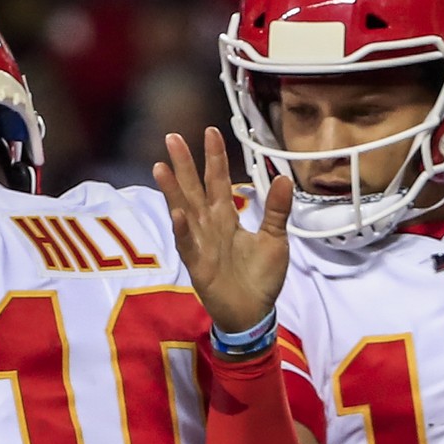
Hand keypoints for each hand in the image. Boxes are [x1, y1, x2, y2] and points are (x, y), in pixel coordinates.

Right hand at [152, 126, 292, 333]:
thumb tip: (282, 177)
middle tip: (173, 137)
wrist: (255, 312)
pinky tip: (177, 214)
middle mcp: (209, 226)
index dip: (214, 157)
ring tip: (161, 166)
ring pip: (184, 211)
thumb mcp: (275, 239)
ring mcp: (201, 244)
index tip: (211, 131)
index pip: (218, 181)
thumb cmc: (261, 277)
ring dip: (173, 190)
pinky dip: (183, 230)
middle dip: (184, 164)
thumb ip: (276, 210)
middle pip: (194, 189)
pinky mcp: (198, 265)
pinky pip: (188, 245)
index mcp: (227, 218)